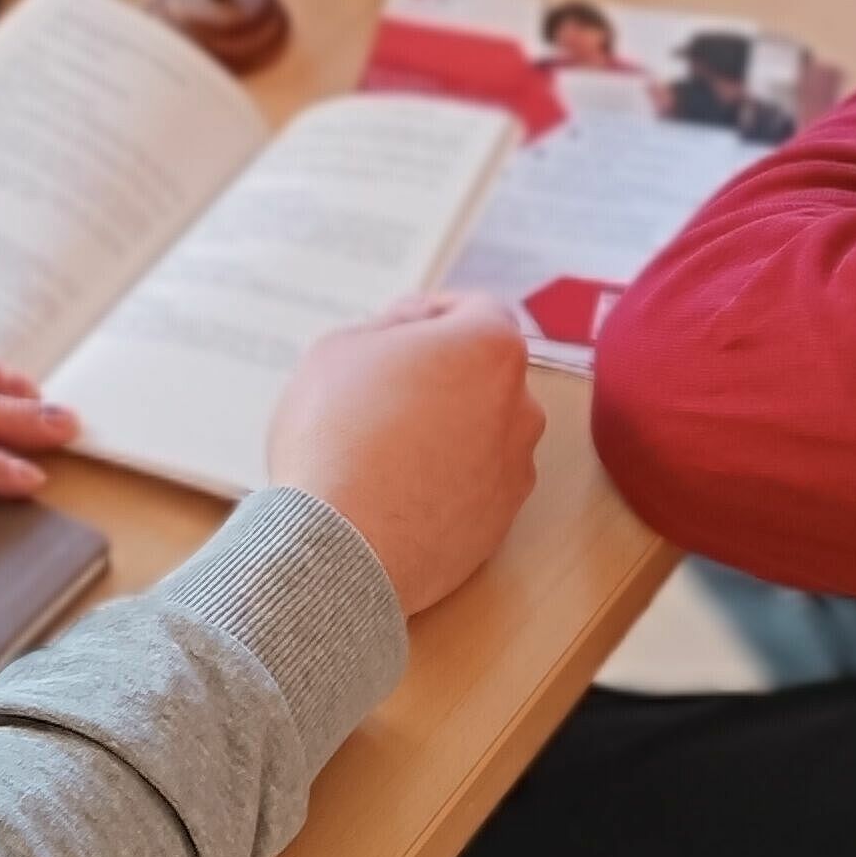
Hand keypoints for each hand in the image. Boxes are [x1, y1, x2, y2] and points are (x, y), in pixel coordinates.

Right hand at [266, 292, 542, 615]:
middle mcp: (520, 407)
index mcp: (490, 349)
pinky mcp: (499, 526)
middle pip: (481, 372)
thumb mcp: (341, 346)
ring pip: (480, 428)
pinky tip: (395, 488)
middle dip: (438, 371)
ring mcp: (514, 471)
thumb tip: (411, 335)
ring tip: (382, 445)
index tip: (393, 332)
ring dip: (443, 426)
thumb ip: (389, 327)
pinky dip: (444, 477)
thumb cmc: (336, 435)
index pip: (476, 309)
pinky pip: (473, 482)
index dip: (429, 312)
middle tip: (379, 387)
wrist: (340, 548)